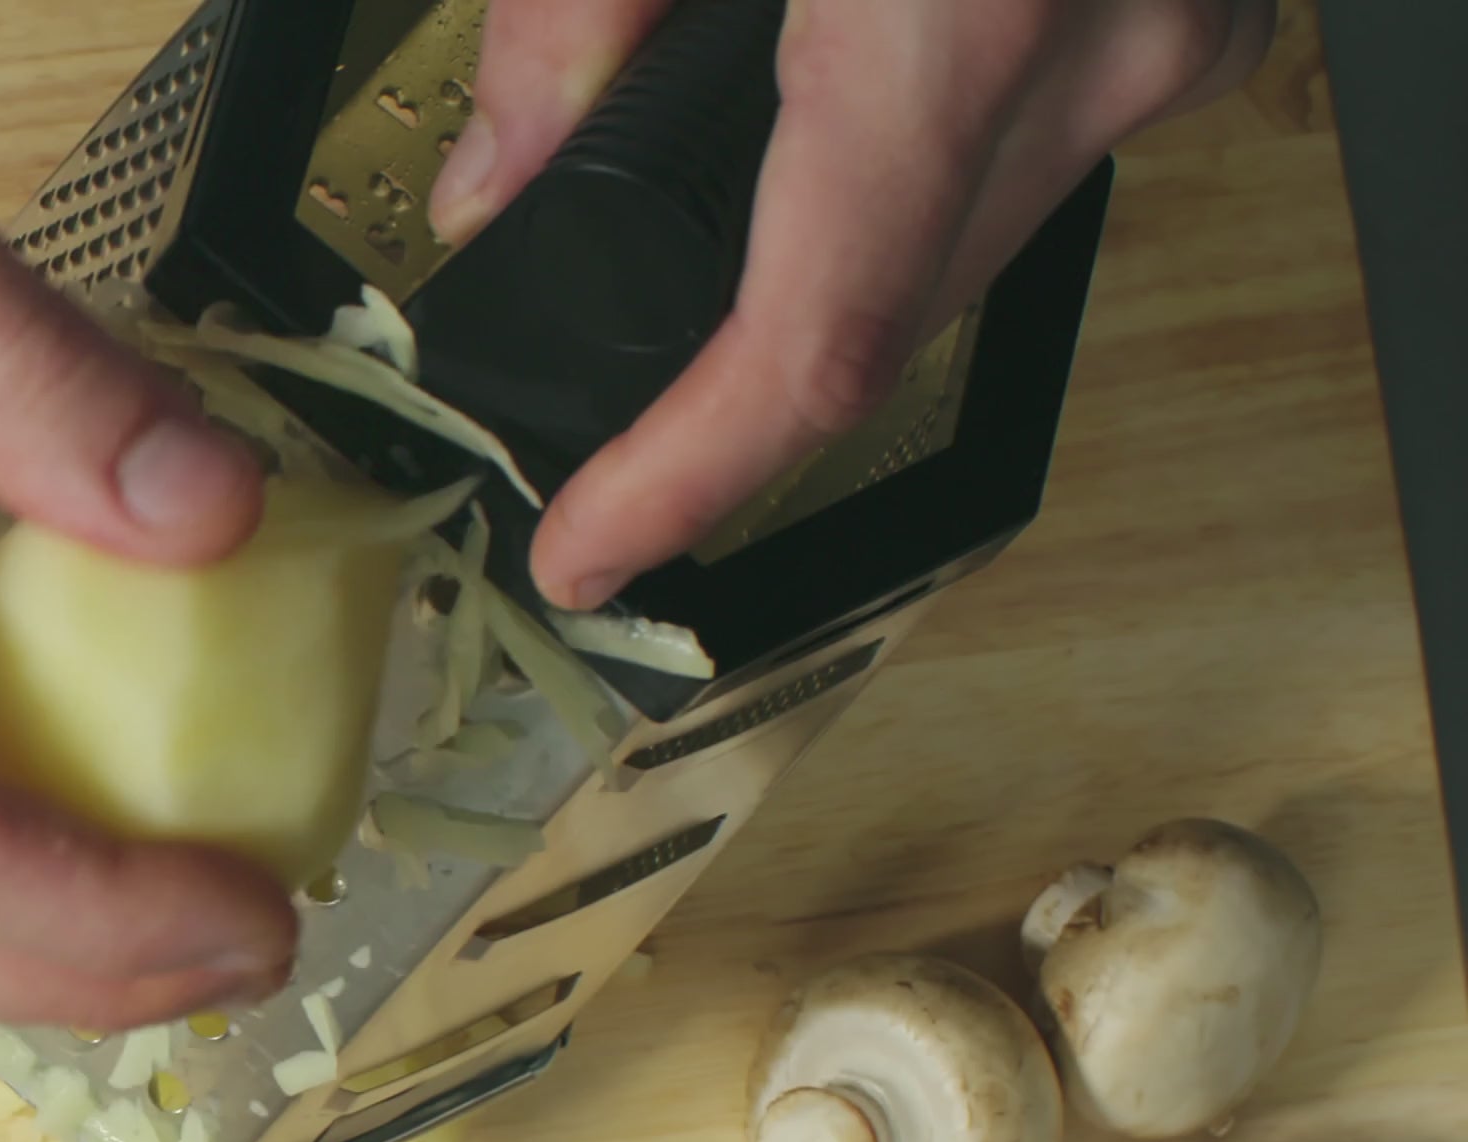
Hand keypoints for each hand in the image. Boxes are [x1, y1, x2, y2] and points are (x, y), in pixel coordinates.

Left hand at [431, 0, 1273, 608]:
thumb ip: (567, 17)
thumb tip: (497, 174)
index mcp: (956, 16)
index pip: (819, 341)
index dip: (689, 479)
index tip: (591, 554)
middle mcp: (1107, 40)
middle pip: (887, 306)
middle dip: (725, 379)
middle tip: (594, 422)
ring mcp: (1177, 21)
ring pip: (964, 230)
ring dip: (821, 257)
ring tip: (675, 257)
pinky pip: (1035, 133)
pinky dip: (910, 157)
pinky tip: (822, 105)